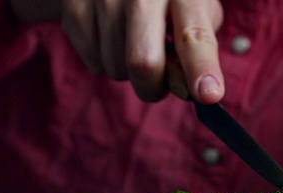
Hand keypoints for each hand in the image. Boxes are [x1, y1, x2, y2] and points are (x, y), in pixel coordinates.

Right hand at [60, 0, 223, 102]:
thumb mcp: (194, 7)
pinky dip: (105, 60)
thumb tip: (195, 89)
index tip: (208, 94)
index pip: (194, 35)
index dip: (201, 67)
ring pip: (116, 68)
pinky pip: (93, 61)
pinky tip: (110, 34)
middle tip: (158, 83)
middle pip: (144, 63)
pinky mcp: (74, 5)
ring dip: (128, 71)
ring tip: (132, 42)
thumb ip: (199, 46)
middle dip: (153, 88)